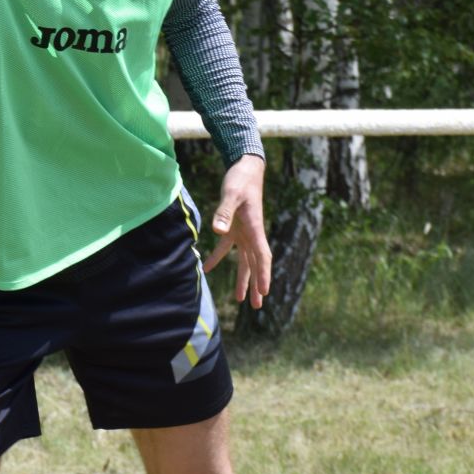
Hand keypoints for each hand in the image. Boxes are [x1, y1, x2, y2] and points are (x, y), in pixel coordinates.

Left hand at [202, 154, 270, 308]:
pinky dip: (218, 258)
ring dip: (243, 279)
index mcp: (255, 228)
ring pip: (245, 261)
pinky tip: (207, 268)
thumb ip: (224, 213)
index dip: (264, 274)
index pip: (262, 256)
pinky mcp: (234, 227)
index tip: (265, 291)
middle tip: (258, 305)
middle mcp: (252, 233)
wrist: (245, 167)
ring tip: (241, 299)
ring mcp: (244, 232)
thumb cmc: (240, 180)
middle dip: (257, 284)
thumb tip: (218, 232)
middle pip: (256, 264)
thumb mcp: (231, 194)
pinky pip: (226, 248)